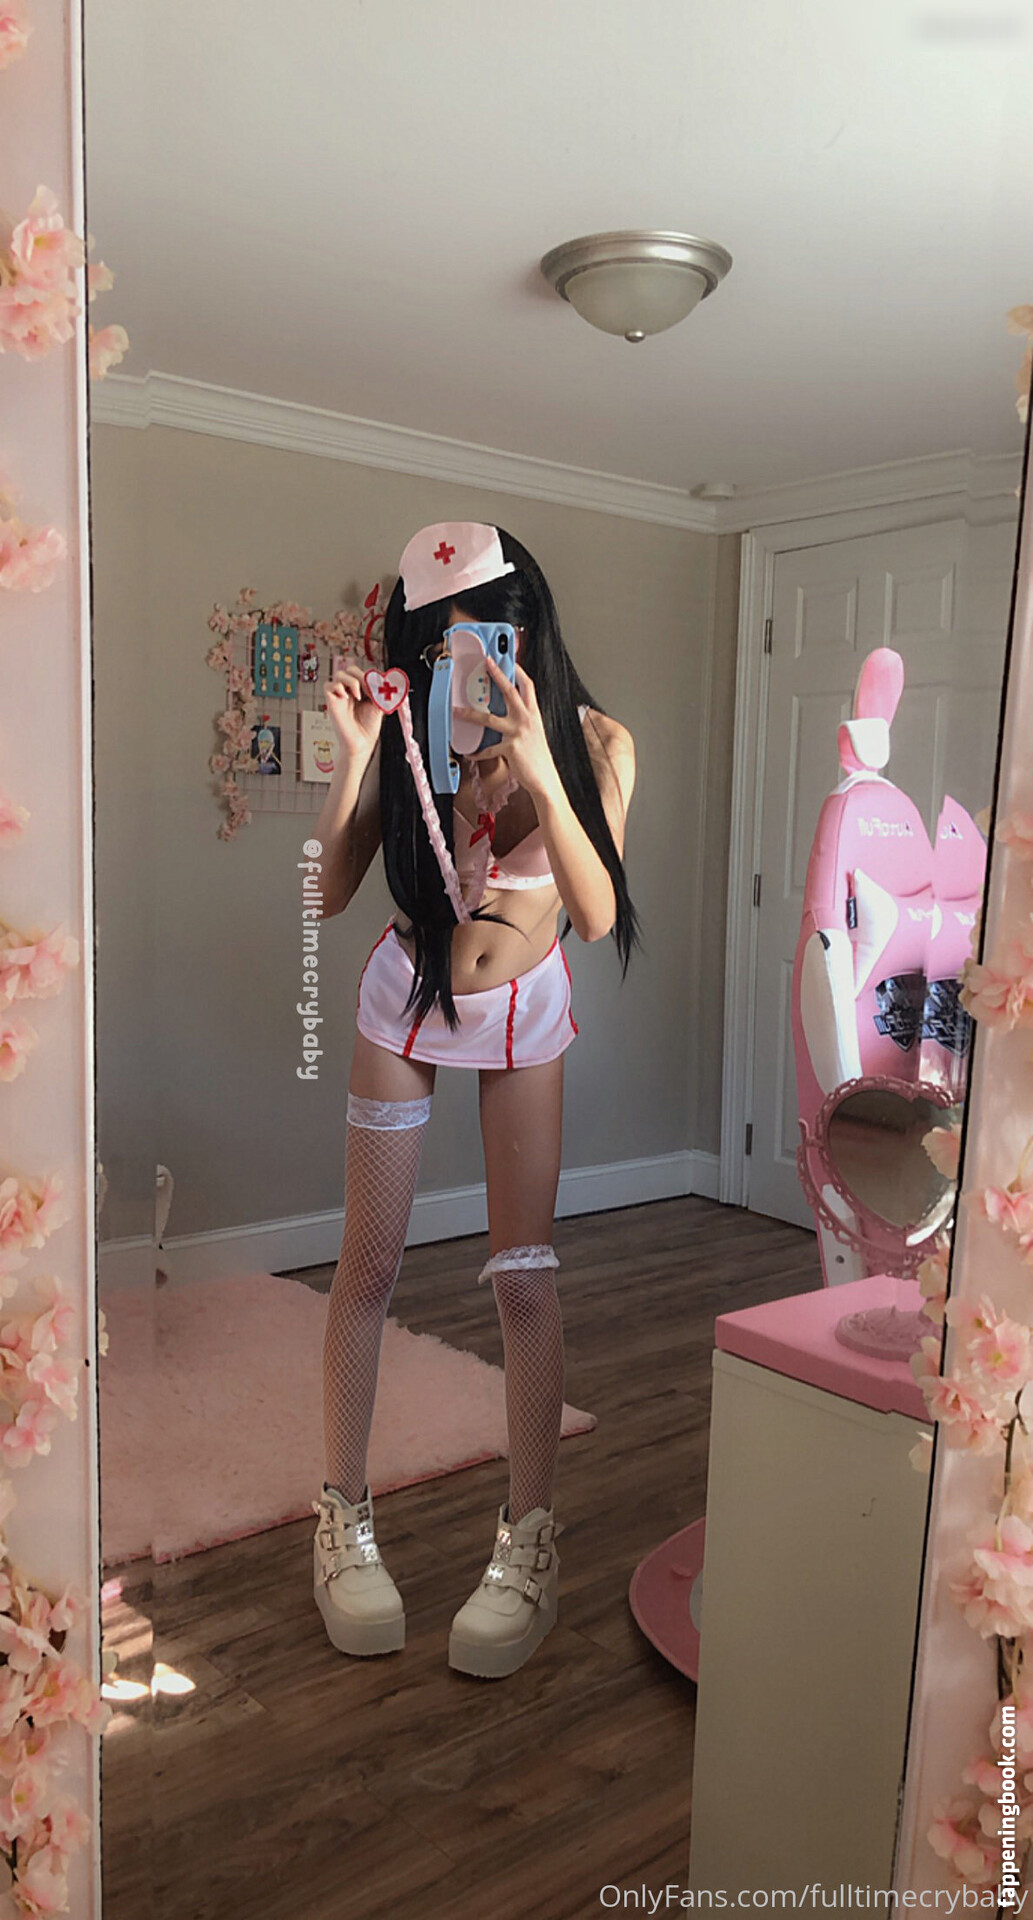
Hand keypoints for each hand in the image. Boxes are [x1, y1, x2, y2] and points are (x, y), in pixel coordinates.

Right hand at [323, 662, 382, 767]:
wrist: (361, 743)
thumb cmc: (368, 727)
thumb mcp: (379, 705)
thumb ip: (379, 692)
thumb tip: (383, 680)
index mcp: (361, 690)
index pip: (362, 672)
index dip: (370, 676)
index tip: (378, 688)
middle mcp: (349, 691)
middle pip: (350, 669)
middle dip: (361, 675)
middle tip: (369, 690)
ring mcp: (340, 696)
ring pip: (339, 674)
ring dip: (351, 681)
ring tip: (359, 696)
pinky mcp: (331, 702)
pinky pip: (328, 685)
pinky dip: (338, 688)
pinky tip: (347, 698)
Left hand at [454, 657, 560, 800]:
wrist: (545, 778)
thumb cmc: (538, 757)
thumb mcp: (534, 733)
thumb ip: (523, 720)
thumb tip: (508, 712)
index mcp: (533, 714)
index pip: (528, 686)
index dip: (519, 672)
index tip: (510, 661)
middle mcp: (526, 720)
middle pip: (510, 691)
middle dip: (497, 674)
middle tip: (486, 662)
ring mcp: (518, 733)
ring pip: (489, 718)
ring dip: (470, 714)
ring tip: (457, 711)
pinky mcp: (510, 747)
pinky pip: (488, 749)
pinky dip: (477, 752)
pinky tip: (470, 753)